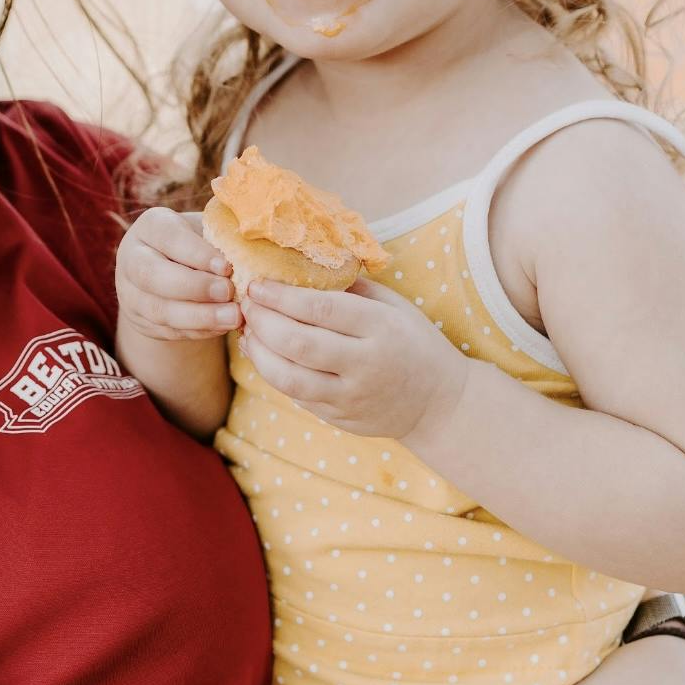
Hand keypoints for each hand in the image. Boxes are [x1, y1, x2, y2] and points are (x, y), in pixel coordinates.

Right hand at [115, 208, 240, 342]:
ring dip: (199, 316)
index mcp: (150, 227)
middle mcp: (132, 259)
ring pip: (159, 309)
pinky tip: (223, 327)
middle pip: (152, 276)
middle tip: (228, 292)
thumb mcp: (207, 229)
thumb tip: (254, 244)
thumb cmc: (199, 243)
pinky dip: (198, 331)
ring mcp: (132, 294)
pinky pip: (168, 330)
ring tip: (233, 317)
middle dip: (194, 287)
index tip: (226, 267)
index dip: (196, 253)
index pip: (167, 238)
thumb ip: (223, 234)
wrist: (171, 268)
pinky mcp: (142, 322)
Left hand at [240, 274, 469, 439]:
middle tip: (245, 304)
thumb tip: (301, 267)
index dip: (281, 297)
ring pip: (289, 377)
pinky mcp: (340, 418)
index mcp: (381, 328)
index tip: (257, 284)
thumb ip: (352, 288)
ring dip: (258, 352)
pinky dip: (272, 373)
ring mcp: (351, 397)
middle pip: (298, 343)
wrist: (439, 403)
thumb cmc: (414, 342)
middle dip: (262, 322)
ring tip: (247, 331)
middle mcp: (365, 365)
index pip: (321, 310)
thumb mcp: (395, 306)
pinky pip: (296, 396)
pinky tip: (262, 354)